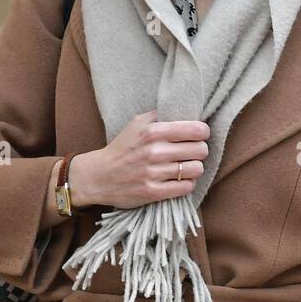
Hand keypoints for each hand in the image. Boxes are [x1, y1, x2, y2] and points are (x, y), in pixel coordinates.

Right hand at [70, 109, 209, 209]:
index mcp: (152, 132)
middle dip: (200, 151)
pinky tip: (180, 180)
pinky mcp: (153, 192)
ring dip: (194, 168)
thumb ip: (160, 115)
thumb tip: (184, 109)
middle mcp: (154, 152)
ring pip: (196, 169)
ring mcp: (153, 173)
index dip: (203, 133)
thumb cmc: (122, 147)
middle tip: (193, 152)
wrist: (98, 176)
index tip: (199, 135)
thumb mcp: (136, 123)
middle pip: (200, 150)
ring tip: (186, 167)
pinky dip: (187, 183)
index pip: (196, 130)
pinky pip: (186, 187)